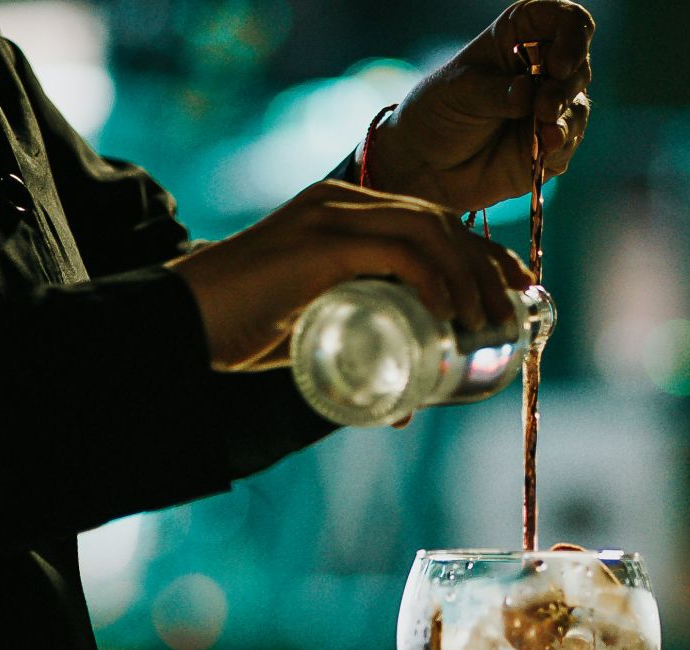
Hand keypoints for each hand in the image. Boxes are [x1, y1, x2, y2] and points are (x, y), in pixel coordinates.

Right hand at [167, 180, 532, 371]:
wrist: (175, 324)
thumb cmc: (236, 332)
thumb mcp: (312, 333)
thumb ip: (353, 355)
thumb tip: (402, 408)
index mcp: (341, 212)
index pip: (432, 220)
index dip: (482, 254)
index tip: (514, 292)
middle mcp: (340, 201)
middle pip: (440, 221)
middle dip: (488, 265)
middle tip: (511, 316)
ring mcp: (330, 216)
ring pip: (429, 230)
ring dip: (469, 276)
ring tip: (485, 324)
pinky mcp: (320, 241)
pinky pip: (397, 249)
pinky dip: (433, 278)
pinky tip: (449, 312)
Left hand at [364, 0, 594, 212]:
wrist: (427, 162)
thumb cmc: (440, 111)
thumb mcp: (461, 91)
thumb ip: (496, 92)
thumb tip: (529, 92)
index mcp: (521, 36)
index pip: (566, 20)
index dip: (572, 36)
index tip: (557, 64)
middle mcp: (542, 68)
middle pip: (578, 64)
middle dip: (565, 85)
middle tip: (543, 106)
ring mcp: (550, 107)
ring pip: (578, 103)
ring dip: (565, 114)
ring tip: (544, 128)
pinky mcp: (551, 144)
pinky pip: (570, 140)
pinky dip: (562, 141)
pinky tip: (548, 145)